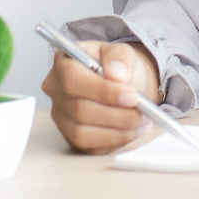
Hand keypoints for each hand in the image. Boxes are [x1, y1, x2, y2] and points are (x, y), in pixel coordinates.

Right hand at [43, 38, 163, 152]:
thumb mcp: (122, 52)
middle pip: (79, 109)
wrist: (122, 84)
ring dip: (117, 131)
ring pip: (82, 132)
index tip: (132, 96)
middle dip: (116, 114)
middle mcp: (56, 91)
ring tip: (141, 122)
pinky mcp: (70, 136)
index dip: (103, 91)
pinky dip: (114, 141)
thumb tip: (117, 73)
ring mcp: (61, 116)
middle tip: (143, 112)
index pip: (74, 80)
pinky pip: (89, 147)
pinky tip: (132, 131)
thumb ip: (119, 57)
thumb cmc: (117, 67)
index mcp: (64, 63)